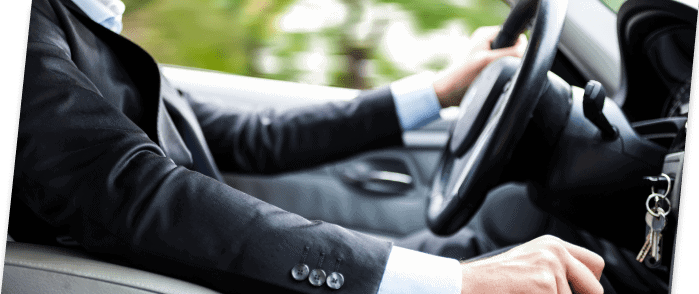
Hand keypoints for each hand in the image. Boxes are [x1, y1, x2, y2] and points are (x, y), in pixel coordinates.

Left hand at [433, 26, 527, 107]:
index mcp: (486, 34)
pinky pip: (501, 68)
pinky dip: (499, 74)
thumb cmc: (461, 78)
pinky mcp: (484, 66)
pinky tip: (490, 80)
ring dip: (504, 69)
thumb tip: (525, 50)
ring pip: (507, 60)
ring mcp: (485, 54)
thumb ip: (509, 54)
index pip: (514, 36)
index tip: (509, 62)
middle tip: (496, 71)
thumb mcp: (488, 62)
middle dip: (509, 61)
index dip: (517, 49)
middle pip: (512, 49)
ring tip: (491, 76)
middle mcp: (486, 42)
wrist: (447, 94)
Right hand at [460, 235, 604, 293]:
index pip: (595, 264)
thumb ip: (557, 270)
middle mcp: (555, 251)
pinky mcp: (544, 284)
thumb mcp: (531, 264)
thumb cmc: (494, 280)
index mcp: (553, 245)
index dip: (590, 285)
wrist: (470, 283)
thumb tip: (584, 290)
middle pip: (594, 288)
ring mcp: (551, 267)